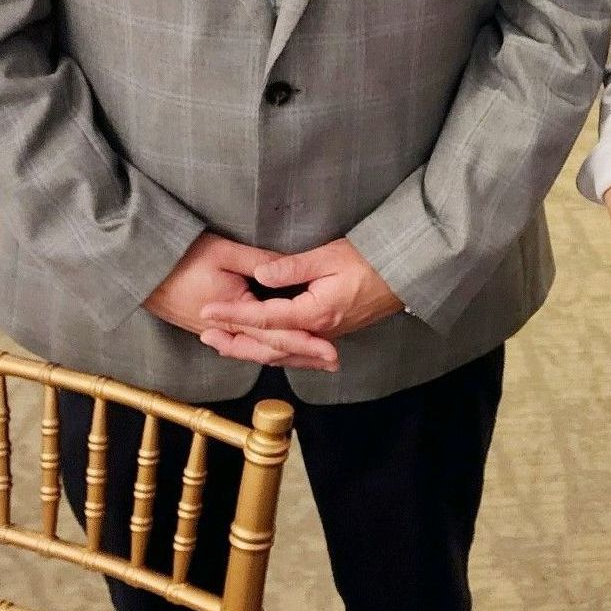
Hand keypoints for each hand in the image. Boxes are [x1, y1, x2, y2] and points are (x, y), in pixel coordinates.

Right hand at [145, 232, 337, 371]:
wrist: (140, 269)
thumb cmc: (182, 256)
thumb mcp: (225, 251)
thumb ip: (260, 262)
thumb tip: (289, 270)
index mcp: (234, 313)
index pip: (278, 334)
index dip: (307, 343)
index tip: (332, 351)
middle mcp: (225, 331)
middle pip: (269, 351)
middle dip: (302, 356)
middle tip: (332, 362)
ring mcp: (213, 332)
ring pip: (255, 352)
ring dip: (285, 356)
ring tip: (312, 359)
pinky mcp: (206, 328)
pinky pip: (241, 345)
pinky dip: (262, 350)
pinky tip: (276, 351)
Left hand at [199, 238, 402, 366]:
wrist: (405, 275)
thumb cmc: (370, 261)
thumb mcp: (330, 256)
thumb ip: (293, 266)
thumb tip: (260, 275)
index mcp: (314, 313)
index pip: (263, 318)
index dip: (232, 315)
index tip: (206, 311)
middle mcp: (317, 333)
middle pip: (267, 346)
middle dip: (233, 340)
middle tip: (205, 334)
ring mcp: (325, 337)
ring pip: (280, 354)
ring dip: (249, 350)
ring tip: (223, 344)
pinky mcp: (330, 335)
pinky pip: (295, 352)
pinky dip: (273, 353)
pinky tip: (262, 351)